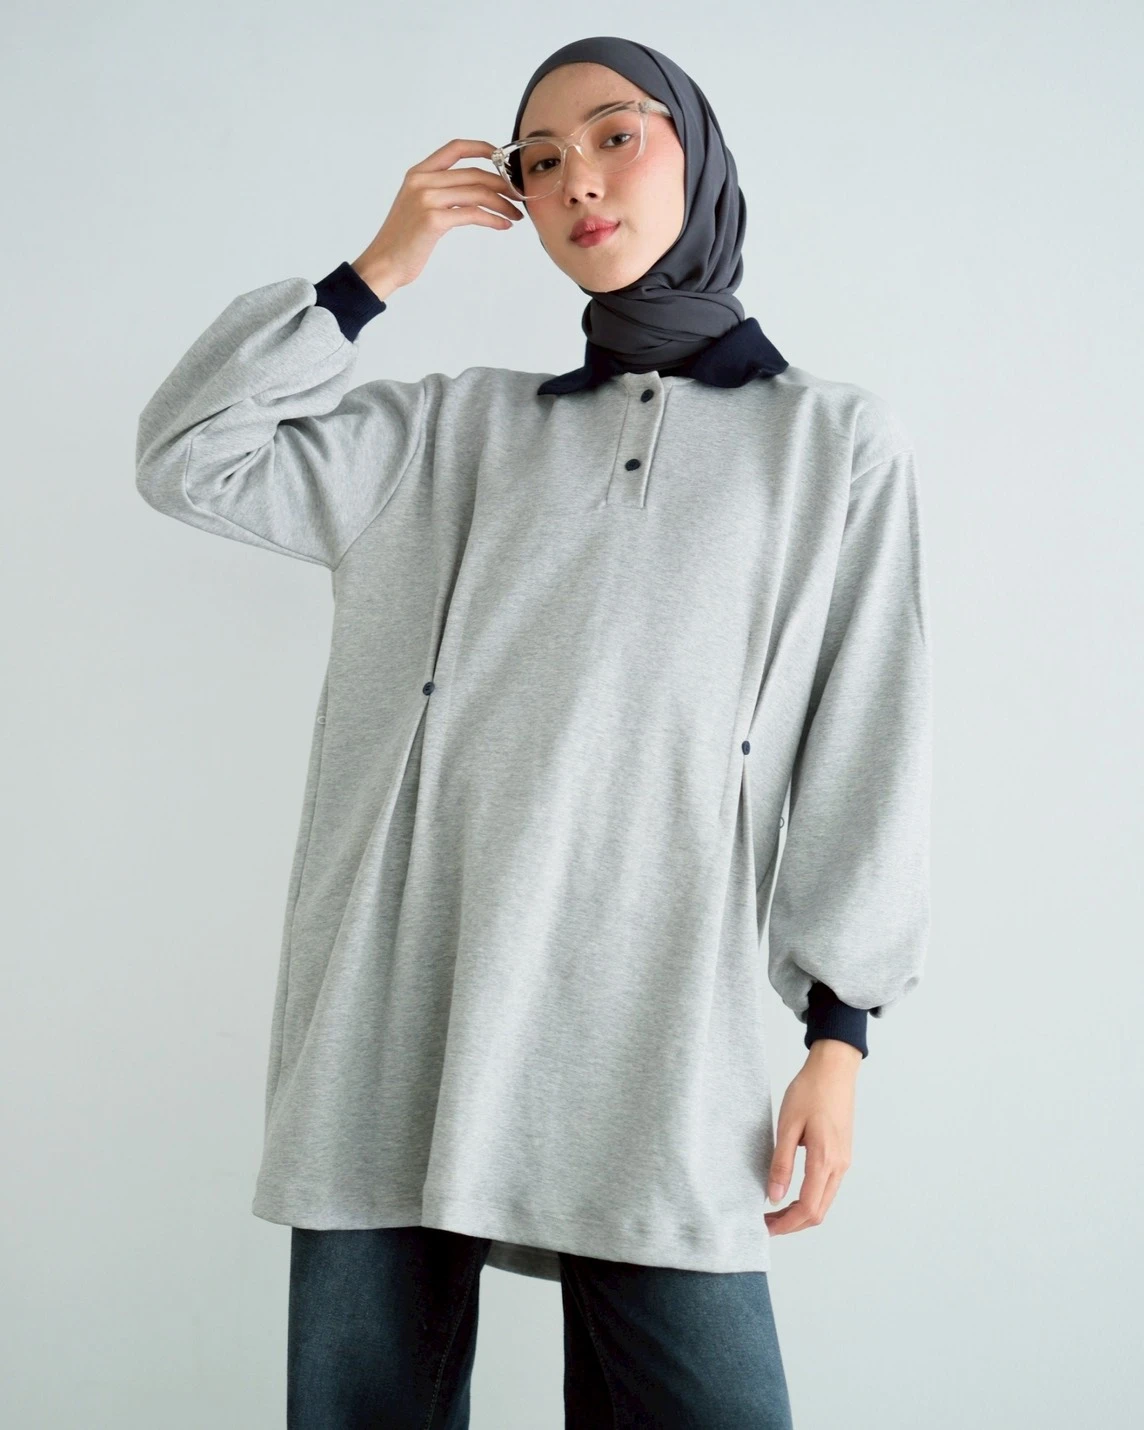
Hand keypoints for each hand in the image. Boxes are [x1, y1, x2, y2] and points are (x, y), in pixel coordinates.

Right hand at [350, 139, 524, 300]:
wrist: (383, 263)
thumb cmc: (403, 240)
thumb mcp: (417, 206)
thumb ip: (439, 192)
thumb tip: (473, 190)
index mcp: (418, 173)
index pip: (455, 148)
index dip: (482, 148)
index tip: (502, 157)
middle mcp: (422, 181)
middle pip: (474, 174)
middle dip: (502, 184)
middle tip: (518, 196)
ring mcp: (427, 199)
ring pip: (478, 193)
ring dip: (502, 203)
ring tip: (515, 214)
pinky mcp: (434, 220)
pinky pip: (473, 214)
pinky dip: (493, 219)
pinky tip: (503, 225)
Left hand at [764, 1039, 859, 1235]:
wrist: (834, 1069)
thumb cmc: (810, 1091)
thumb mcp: (788, 1125)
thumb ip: (782, 1162)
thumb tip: (775, 1196)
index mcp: (825, 1160)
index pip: (808, 1208)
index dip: (786, 1224)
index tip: (765, 1227)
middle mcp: (839, 1166)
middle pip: (819, 1212)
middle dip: (793, 1224)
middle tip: (766, 1223)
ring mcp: (844, 1161)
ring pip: (824, 1201)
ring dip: (801, 1212)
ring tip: (775, 1210)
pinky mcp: (842, 1154)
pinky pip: (827, 1187)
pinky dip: (810, 1198)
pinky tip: (791, 1192)